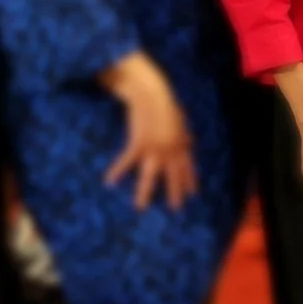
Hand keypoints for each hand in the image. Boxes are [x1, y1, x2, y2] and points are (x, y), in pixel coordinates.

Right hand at [104, 64, 197, 211]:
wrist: (153, 94)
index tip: (194, 193)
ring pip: (150, 175)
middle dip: (174, 192)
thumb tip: (190, 141)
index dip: (190, 179)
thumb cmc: (165, 103)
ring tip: (140, 208)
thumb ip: (184, 134)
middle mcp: (170, 150)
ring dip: (145, 192)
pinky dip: (117, 170)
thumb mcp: (180, 120)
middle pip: (173, 175)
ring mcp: (155, 149)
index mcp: (181, 143)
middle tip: (175, 209)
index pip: (188, 166)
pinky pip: (127, 161)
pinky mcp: (139, 144)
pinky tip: (109, 181)